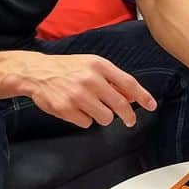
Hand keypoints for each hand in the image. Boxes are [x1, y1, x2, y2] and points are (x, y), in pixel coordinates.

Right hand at [0, 52, 157, 128]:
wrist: (37, 72)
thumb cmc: (67, 68)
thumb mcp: (91, 66)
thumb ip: (112, 80)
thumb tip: (133, 96)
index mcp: (99, 65)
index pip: (128, 83)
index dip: (142, 96)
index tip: (151, 106)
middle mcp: (90, 79)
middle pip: (120, 105)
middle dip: (127, 115)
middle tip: (129, 120)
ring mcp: (77, 95)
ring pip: (105, 118)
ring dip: (102, 116)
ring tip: (90, 107)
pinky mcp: (66, 109)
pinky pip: (87, 123)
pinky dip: (84, 119)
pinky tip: (75, 109)